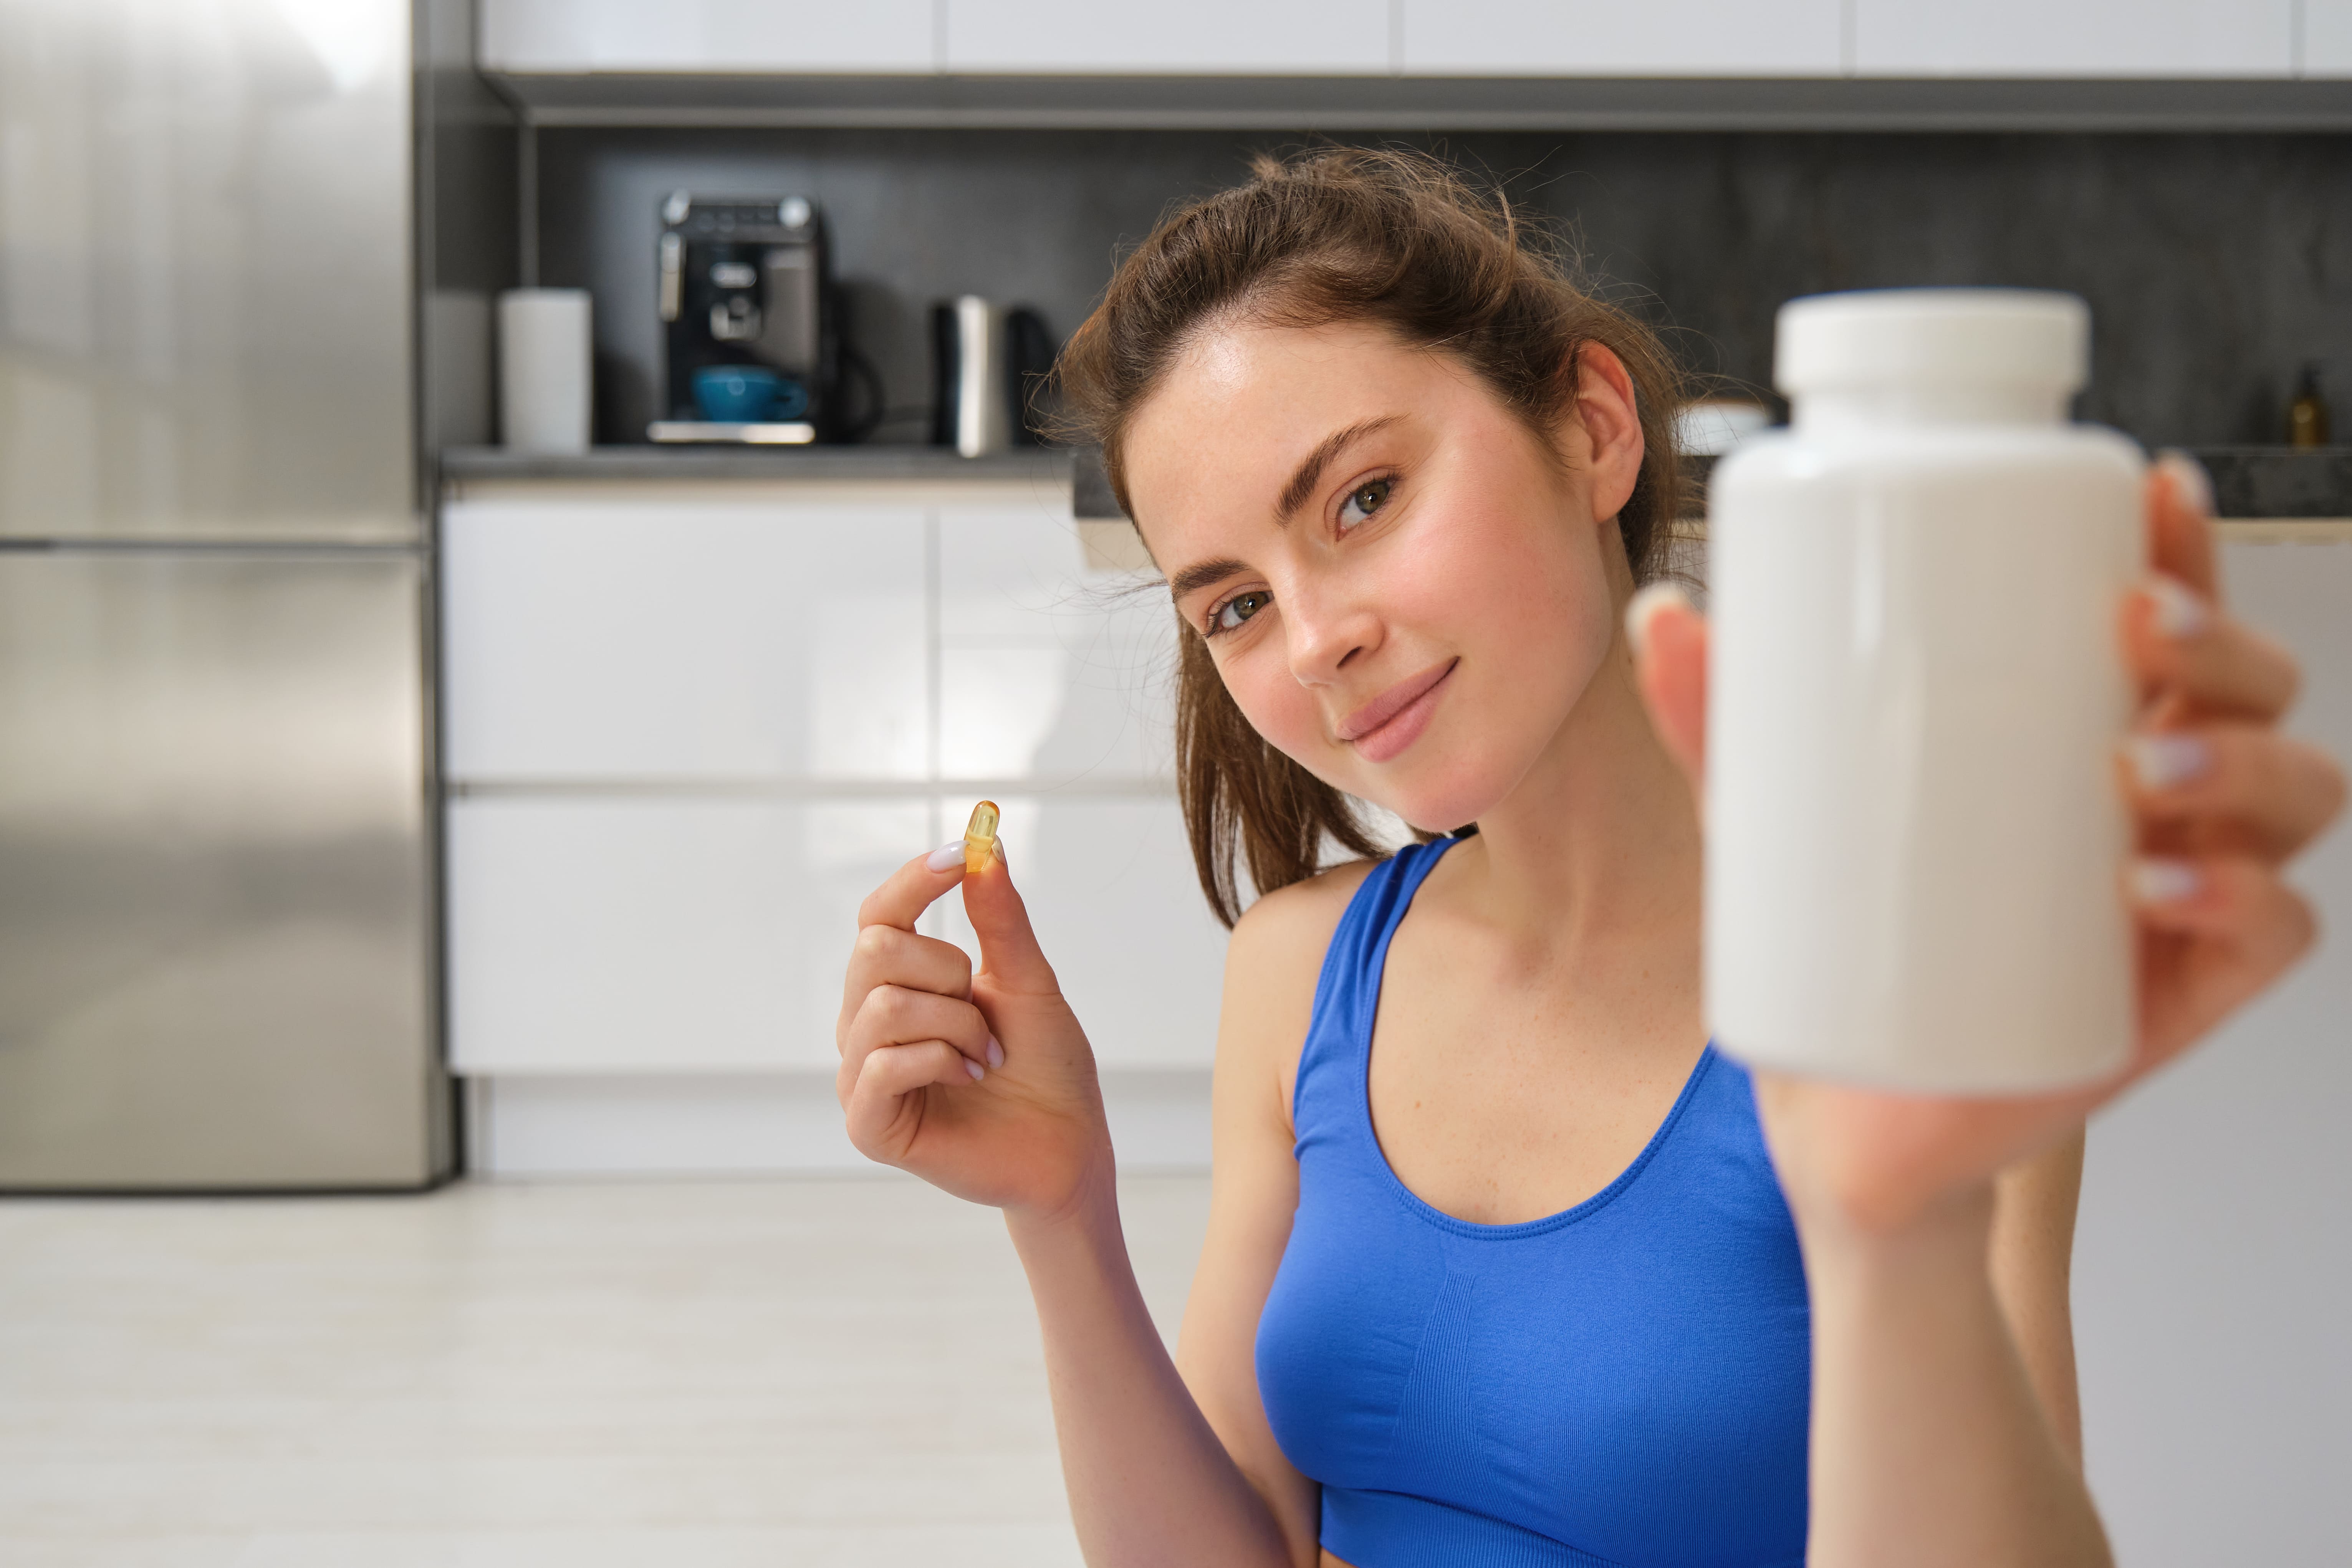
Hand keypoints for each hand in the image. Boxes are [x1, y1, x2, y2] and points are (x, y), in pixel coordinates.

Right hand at [837, 837, 1111, 1218]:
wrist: (1069, 1145)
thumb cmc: (1046, 1065)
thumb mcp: (1028, 981)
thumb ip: (1000, 919)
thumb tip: (984, 851)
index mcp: (898, 985)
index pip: (877, 916)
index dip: (914, 880)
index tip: (963, 853)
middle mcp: (866, 1024)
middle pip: (874, 951)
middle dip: (948, 972)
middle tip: (985, 1014)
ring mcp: (861, 1075)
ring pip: (883, 1007)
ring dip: (956, 1026)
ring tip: (985, 1057)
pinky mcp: (868, 1124)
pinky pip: (882, 1066)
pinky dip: (939, 1062)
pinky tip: (969, 1080)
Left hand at [1631, 455, 2346, 1234]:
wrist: (1839, 1113)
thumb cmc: (1838, 936)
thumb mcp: (1776, 819)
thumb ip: (1723, 728)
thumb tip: (1662, 618)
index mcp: (2084, 731)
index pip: (2170, 617)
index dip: (2186, 548)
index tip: (2155, 488)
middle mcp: (2156, 800)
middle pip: (2253, 688)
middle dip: (2221, 642)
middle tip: (2137, 626)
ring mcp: (2179, 895)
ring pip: (2292, 795)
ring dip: (2240, 764)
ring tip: (2140, 770)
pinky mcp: (2179, 995)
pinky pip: (2273, 933)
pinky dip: (2241, 900)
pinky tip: (2158, 888)